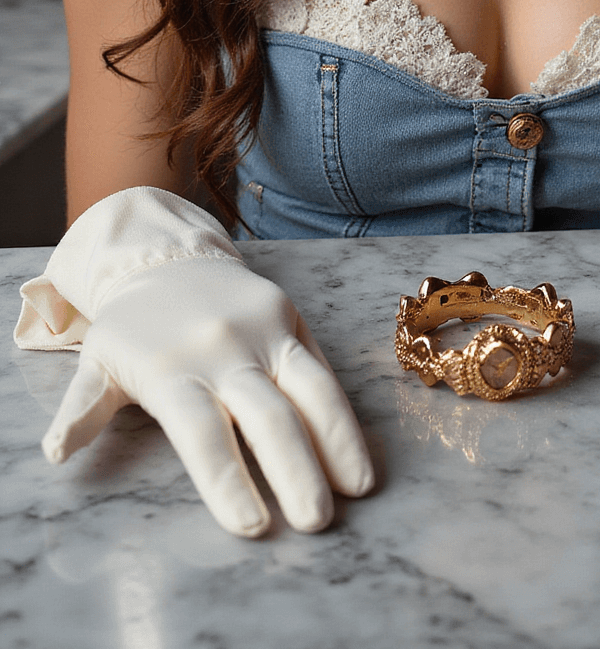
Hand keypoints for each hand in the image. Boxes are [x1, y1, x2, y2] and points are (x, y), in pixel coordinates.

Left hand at [16, 189, 372, 536]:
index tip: (252, 527)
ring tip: (359, 486)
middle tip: (316, 520)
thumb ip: (84, 409)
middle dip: (295, 471)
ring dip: (337, 439)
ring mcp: (261, 330)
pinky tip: (357, 448)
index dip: (228, 481)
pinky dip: (340, 409)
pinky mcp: (287, 314)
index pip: (204, 435)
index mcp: (172, 372)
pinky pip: (319, 365)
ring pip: (309, 388)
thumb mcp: (99, 364)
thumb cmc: (134, 327)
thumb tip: (57, 453)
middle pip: (266, 417)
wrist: (166, 255)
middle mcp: (222, 351)